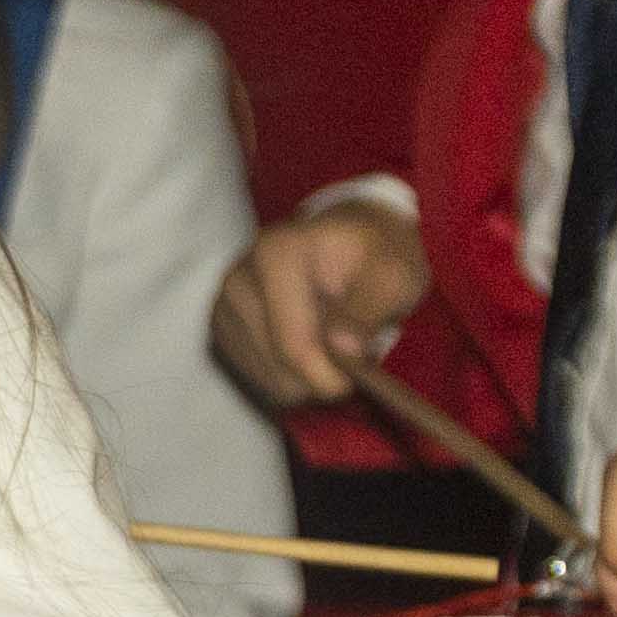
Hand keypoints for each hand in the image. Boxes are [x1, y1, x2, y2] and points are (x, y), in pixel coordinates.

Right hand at [211, 196, 426, 410]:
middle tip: (353, 352)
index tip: (359, 378)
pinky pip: (258, 377)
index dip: (330, 377)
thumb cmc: (377, 255)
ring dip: (307, 377)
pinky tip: (310, 347)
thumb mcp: (395, 274)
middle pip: (278, 368)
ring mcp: (224, 303)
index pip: (295, 346)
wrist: (349, 237)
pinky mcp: (222, 325)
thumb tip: (343, 349)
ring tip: (332, 344)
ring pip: (268, 380)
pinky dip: (290, 375)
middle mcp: (238, 279)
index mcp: (276, 257)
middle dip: (321, 375)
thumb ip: (371, 309)